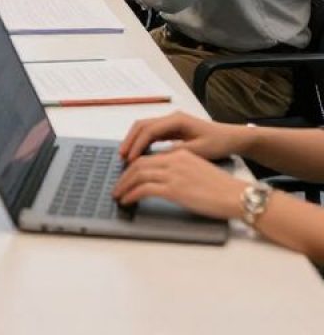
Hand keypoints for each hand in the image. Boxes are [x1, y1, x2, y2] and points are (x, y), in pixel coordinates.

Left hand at [112, 147, 245, 219]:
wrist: (236, 196)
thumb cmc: (222, 188)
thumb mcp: (198, 170)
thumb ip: (180, 170)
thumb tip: (164, 180)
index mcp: (180, 153)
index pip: (148, 157)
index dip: (133, 167)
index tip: (126, 176)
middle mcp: (174, 159)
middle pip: (139, 164)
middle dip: (124, 176)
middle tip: (117, 187)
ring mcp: (173, 173)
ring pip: (138, 175)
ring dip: (124, 186)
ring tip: (118, 195)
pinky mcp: (174, 189)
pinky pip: (144, 189)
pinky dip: (132, 194)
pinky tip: (127, 201)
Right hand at [118, 110, 244, 164]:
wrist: (232, 138)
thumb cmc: (218, 143)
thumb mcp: (199, 151)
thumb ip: (177, 152)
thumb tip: (156, 158)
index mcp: (176, 121)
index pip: (149, 130)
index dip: (138, 144)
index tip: (130, 158)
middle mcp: (170, 118)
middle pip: (142, 125)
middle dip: (130, 140)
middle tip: (121, 156)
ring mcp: (170, 122)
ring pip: (145, 128)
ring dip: (134, 141)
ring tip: (126, 156)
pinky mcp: (172, 129)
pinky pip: (151, 134)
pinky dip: (142, 142)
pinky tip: (139, 154)